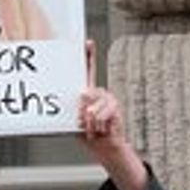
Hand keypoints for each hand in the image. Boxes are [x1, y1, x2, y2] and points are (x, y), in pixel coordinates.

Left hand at [76, 67, 147, 189]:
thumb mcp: (75, 122)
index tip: (87, 42)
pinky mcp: (115, 107)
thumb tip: (84, 96)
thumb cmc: (88, 134)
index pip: (88, 71)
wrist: (105, 147)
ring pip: (92, 106)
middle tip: (85, 123)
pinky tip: (102, 129)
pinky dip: (98, 124)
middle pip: (87, 93)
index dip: (88, 56)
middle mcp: (99, 93)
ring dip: (90, 122)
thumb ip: (76, 110)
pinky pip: (101, 113)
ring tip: (94, 129)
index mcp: (88, 93)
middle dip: (83, 112)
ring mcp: (108, 99)